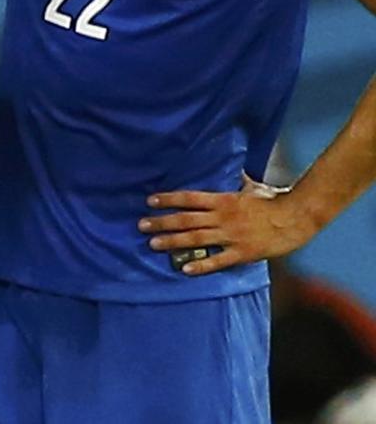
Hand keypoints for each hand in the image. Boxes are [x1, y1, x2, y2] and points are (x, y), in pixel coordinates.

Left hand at [139, 174, 316, 275]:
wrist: (296, 218)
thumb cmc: (273, 199)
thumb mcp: (251, 186)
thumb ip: (237, 180)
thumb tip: (233, 168)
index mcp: (223, 199)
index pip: (189, 198)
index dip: (168, 199)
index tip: (150, 201)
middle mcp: (223, 217)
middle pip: (186, 219)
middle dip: (162, 222)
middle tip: (141, 225)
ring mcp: (231, 236)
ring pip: (196, 240)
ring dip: (172, 242)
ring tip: (153, 244)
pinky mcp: (242, 253)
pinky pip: (218, 261)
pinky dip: (201, 265)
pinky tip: (184, 268)